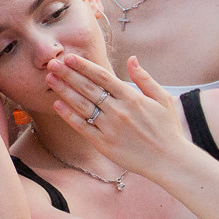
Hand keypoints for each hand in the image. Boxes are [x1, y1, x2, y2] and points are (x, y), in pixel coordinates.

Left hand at [46, 53, 187, 178]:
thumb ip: (145, 79)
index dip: (84, 66)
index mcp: (132, 98)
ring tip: (50, 79)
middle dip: (68, 74)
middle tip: (52, 63)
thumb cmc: (168, 129)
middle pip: (88, 88)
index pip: (102, 77)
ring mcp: (109, 127)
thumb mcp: (163, 99)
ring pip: (82, 105)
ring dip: (64, 91)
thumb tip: (131, 59)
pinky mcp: (103, 143)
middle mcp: (118, 111)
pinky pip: (82, 127)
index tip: (69, 57)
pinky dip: (69, 115)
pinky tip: (57, 104)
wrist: (168, 161)